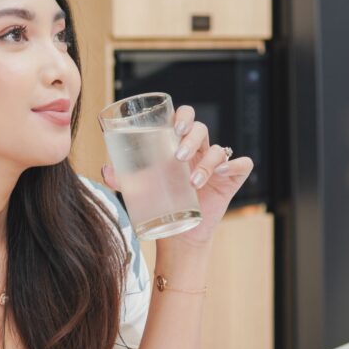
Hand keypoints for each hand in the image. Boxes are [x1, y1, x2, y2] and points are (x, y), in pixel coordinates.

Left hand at [101, 104, 253, 248]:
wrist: (177, 233)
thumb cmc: (160, 202)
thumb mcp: (139, 189)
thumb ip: (121, 178)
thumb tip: (106, 171)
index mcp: (178, 144)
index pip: (184, 118)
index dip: (183, 115)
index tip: (174, 127)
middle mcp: (199, 150)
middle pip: (201, 129)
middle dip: (192, 138)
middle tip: (178, 156)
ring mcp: (217, 164)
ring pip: (219, 149)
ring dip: (206, 162)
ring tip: (192, 181)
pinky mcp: (231, 179)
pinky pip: (242, 164)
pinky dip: (233, 165)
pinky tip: (220, 173)